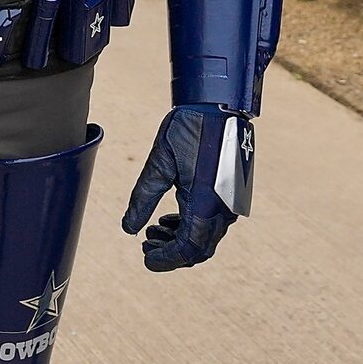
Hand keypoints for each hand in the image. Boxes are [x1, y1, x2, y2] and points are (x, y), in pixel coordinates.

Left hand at [121, 103, 252, 272]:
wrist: (220, 104)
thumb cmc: (188, 129)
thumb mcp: (159, 163)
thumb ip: (143, 198)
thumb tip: (129, 229)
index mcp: (205, 205)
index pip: (186, 249)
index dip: (165, 259)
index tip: (145, 258)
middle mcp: (224, 210)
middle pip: (199, 249)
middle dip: (172, 252)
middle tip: (146, 245)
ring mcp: (232, 202)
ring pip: (207, 237)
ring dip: (181, 239)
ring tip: (153, 230)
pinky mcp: (233, 193)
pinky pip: (214, 222)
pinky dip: (192, 226)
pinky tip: (171, 218)